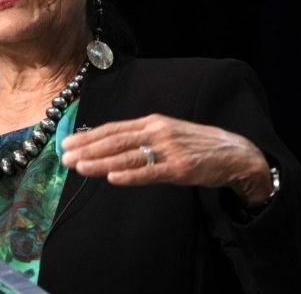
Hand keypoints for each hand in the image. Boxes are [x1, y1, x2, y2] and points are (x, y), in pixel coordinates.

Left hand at [61, 113, 273, 204]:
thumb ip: (141, 138)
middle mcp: (158, 131)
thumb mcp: (167, 134)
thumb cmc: (197, 145)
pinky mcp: (181, 168)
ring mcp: (170, 149)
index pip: (114, 129)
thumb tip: (110, 145)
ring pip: (128, 156)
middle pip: (116, 141)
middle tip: (65, 157)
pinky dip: (130, 175)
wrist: (235, 154)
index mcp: (152, 122)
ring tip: (79, 167)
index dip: (89, 136)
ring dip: (101, 162)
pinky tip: (112, 178)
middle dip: (88, 149)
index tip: (68, 143)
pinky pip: (151, 173)